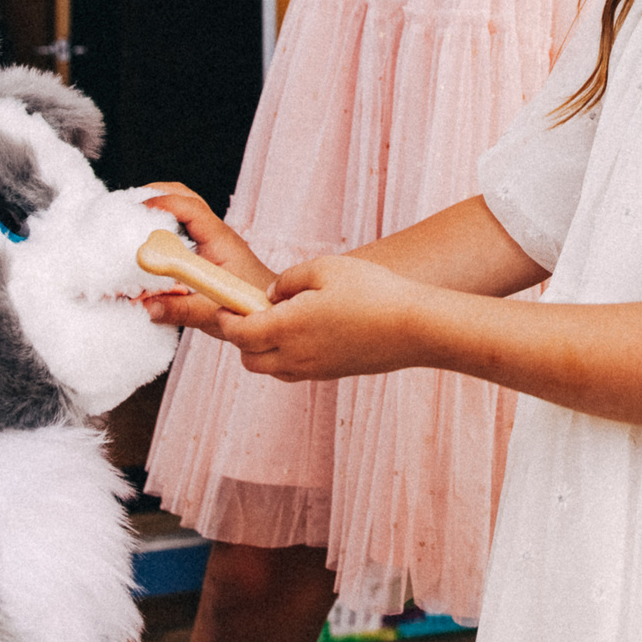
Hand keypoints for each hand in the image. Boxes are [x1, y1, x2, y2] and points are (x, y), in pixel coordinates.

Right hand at [139, 183, 275, 331]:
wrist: (270, 311)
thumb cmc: (249, 307)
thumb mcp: (211, 312)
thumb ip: (178, 310)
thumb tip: (146, 307)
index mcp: (219, 239)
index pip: (190, 207)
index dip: (161, 203)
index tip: (135, 209)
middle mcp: (215, 234)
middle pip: (185, 198)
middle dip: (155, 195)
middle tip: (127, 204)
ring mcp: (212, 240)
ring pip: (183, 211)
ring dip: (158, 209)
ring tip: (130, 218)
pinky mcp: (207, 252)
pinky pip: (183, 229)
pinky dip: (163, 228)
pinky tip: (146, 243)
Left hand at [216, 255, 441, 381]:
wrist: (415, 327)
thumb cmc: (373, 292)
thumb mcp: (326, 268)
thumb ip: (289, 280)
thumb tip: (271, 294)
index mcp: (287, 328)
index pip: (240, 332)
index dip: (227, 319)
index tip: (226, 304)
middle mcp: (295, 356)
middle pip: (249, 359)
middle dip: (242, 338)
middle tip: (252, 313)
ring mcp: (314, 370)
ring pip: (271, 370)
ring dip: (263, 351)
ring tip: (279, 323)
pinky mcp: (332, 374)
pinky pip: (294, 372)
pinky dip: (286, 358)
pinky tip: (305, 334)